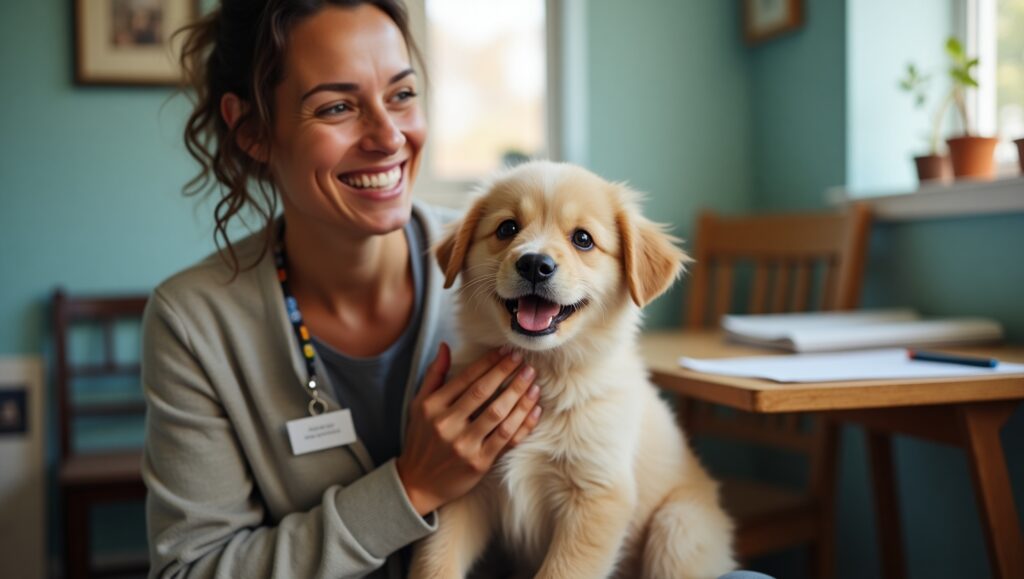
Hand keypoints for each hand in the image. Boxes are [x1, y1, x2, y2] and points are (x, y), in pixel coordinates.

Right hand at [396, 343, 541, 515]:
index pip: (466, 378)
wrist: (417, 482)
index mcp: (432, 406)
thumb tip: (446, 346)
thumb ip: (434, 375)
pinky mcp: (480, 463)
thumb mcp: (419, 405)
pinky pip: (507, 438)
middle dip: (507, 373)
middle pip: (484, 392)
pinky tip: (535, 408)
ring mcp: (464, 445)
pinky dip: (524, 422)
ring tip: (533, 381)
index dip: (489, 362)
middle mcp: (447, 424)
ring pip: (499, 414)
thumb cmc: (421, 439)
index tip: (506, 351)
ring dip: (519, 395)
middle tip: (524, 360)